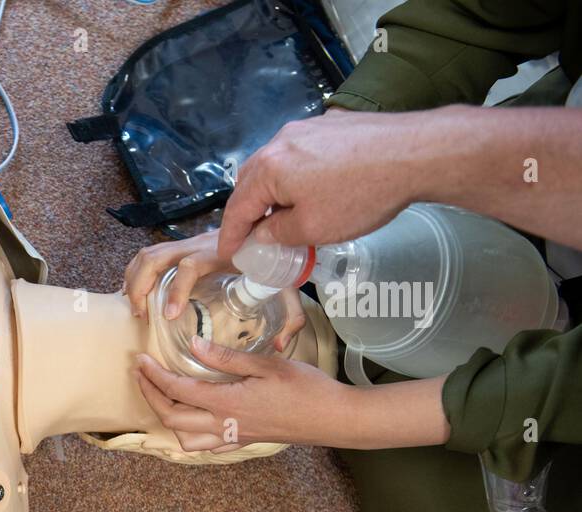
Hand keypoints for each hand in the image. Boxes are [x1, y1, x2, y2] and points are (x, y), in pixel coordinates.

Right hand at [124, 232, 303, 350]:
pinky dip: (137, 272)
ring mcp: (189, 243)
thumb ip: (291, 317)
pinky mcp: (184, 244)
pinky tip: (138, 293)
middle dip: (140, 287)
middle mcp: (200, 245)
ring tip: (137, 308)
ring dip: (135, 280)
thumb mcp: (288, 287)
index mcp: (223, 254)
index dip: (176, 291)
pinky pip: (151, 253)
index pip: (189, 267)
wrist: (274, 226)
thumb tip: (280, 345)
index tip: (170, 316)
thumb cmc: (277, 259)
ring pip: (148, 254)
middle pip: (156, 257)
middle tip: (142, 316)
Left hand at [134, 336, 351, 450]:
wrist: (334, 418)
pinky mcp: (244, 440)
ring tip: (161, 396)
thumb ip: (227, 357)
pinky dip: (189, 434)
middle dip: (150, 397)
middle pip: (172, 419)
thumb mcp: (267, 365)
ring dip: (167, 420)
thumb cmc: (306, 388)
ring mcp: (233, 437)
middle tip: (141, 375)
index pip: (177, 391)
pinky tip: (191, 418)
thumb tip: (194, 346)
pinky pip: (206, 445)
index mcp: (227, 403)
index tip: (140, 360)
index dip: (153, 376)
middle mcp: (224, 425)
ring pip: (185, 440)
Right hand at [216, 109, 430, 260]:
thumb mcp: (313, 228)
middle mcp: (280, 142)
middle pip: (251, 181)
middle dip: (247, 211)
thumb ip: (279, 233)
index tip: (228, 255)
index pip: (237, 208)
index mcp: (268, 168)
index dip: (231, 236)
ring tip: (281, 215)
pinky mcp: (330, 125)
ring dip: (272, 192)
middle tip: (252, 236)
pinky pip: (298, 154)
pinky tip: (311, 191)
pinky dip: (294, 176)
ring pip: (275, 165)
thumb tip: (263, 233)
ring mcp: (306, 128)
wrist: (416, 153)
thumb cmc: (360, 195)